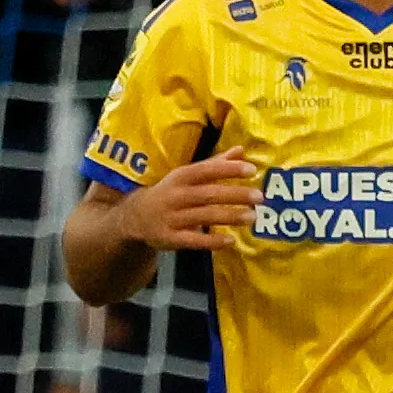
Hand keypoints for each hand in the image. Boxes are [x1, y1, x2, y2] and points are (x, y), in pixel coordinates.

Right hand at [111, 149, 260, 252]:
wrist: (134, 217)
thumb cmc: (169, 192)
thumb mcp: (186, 176)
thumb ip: (214, 164)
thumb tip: (241, 151)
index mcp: (180, 177)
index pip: (206, 170)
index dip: (228, 169)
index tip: (252, 170)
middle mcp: (175, 196)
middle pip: (208, 194)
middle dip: (234, 195)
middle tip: (259, 197)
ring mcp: (171, 218)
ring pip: (204, 216)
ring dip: (229, 216)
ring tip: (252, 217)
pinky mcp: (170, 238)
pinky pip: (193, 240)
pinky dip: (212, 241)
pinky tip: (230, 241)